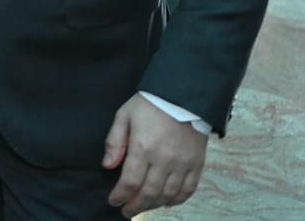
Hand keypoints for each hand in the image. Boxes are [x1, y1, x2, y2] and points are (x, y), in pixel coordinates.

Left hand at [102, 93, 207, 216]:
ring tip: (143, 207)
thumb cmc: (150, 104)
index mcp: (143, 148)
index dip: (120, 195)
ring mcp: (182, 164)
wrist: (183, 95)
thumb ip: (115, 142)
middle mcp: (164, 160)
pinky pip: (188, 190)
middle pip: (148, 193)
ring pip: (168, 195)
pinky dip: (177, 200)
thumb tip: (108, 165)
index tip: (113, 201)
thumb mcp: (124, 116)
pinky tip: (166, 202)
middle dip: (135, 206)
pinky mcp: (196, 164)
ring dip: (154, 205)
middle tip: (127, 212)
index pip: (130, 182)